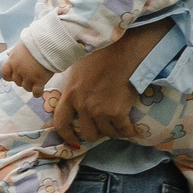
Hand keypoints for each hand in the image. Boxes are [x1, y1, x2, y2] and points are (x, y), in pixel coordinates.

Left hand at [0, 42, 50, 94]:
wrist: (49, 43)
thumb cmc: (36, 41)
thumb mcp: (21, 44)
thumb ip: (15, 52)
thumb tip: (8, 54)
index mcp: (12, 60)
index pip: (4, 73)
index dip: (9, 76)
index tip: (13, 76)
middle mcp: (18, 70)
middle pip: (17, 81)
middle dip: (22, 80)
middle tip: (30, 77)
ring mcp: (28, 76)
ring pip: (26, 87)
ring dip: (30, 86)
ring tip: (36, 82)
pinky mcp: (39, 81)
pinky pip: (36, 92)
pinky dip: (37, 93)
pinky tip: (39, 91)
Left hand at [49, 23, 166, 147]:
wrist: (120, 52)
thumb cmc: (99, 55)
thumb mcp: (76, 69)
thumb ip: (73, 84)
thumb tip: (72, 89)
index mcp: (70, 95)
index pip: (61, 122)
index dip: (67, 135)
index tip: (73, 140)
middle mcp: (83, 106)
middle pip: (87, 133)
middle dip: (95, 134)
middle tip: (102, 129)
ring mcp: (100, 110)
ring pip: (106, 133)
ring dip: (112, 132)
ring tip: (117, 127)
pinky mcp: (118, 112)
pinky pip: (123, 130)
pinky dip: (128, 132)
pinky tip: (131, 130)